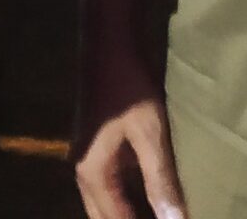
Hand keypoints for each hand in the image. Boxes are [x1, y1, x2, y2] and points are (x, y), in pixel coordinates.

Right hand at [73, 29, 185, 218]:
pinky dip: (128, 199)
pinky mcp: (97, 148)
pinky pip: (110, 188)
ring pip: (105, 205)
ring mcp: (88, 160)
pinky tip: (149, 197)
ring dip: (128, 214)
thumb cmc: (129, 86)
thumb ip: (161, 181)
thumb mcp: (150, 134)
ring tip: (159, 214)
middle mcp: (84, 174)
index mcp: (94, 175)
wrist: (107, 44)